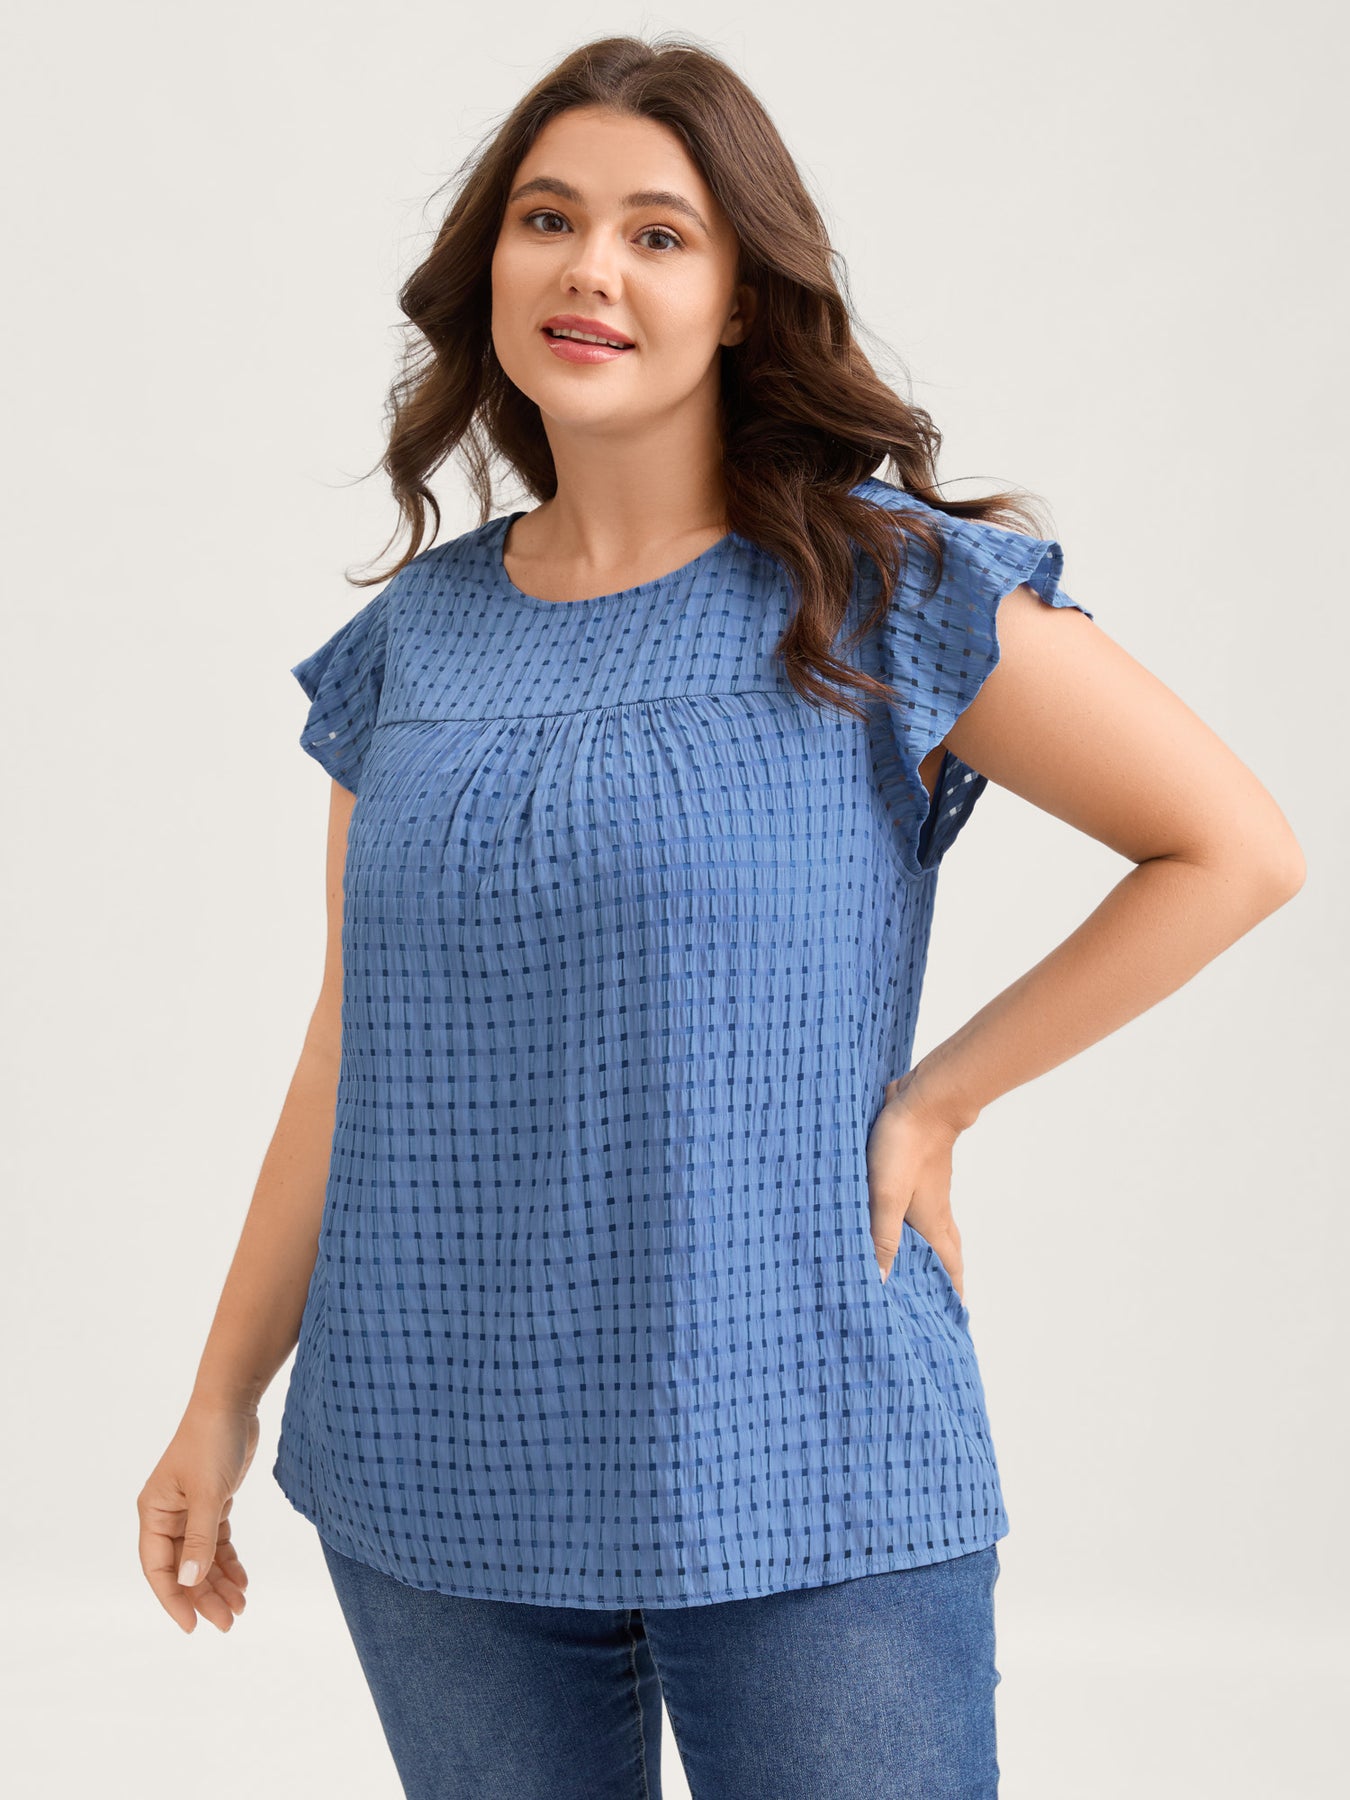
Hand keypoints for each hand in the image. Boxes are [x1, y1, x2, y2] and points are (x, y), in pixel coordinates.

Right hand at [137, 1402, 258, 1633]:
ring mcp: (190, 1509)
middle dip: (204, 1596)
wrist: (233, 1402)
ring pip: (202, 1558)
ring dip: (219, 1583)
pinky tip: (244, 1580)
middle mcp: (168, 1514)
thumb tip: (190, 1582)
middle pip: (183, 1568)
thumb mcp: (208, 1493)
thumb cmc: (212, 1441)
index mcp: (154, 1512)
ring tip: (241, 1607)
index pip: (158, 1568)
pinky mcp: (213, 1501)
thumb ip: (200, 1539)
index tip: (192, 1626)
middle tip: (229, 1622)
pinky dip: (229, 1561)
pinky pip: (217, 1541)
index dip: (173, 1599)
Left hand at [865, 1069, 966, 1298]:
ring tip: (915, 1268)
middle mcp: (936, 1212)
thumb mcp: (885, 1196)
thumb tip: (881, 1280)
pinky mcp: (919, 1173)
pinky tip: (899, 1221)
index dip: (952, 1293)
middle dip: (944, 1278)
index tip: (954, 1317)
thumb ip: (882, 1237)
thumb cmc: (905, 1148)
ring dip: (930, 1252)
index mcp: (933, 1224)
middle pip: (947, 1254)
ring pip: (935, 1231)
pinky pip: (922, 1209)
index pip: (950, 1269)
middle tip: (935, 1300)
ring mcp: (930, 1192)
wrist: (922, 1100)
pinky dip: (916, 1225)